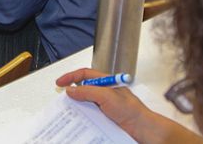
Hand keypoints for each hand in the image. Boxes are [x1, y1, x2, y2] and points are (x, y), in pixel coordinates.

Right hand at [56, 69, 199, 143]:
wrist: (142, 129)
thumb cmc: (132, 110)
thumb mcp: (107, 96)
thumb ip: (88, 91)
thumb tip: (71, 90)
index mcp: (106, 82)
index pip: (85, 74)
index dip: (71, 77)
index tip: (60, 83)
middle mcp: (105, 93)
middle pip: (83, 89)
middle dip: (71, 93)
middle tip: (61, 99)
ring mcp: (104, 107)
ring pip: (85, 104)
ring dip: (76, 107)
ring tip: (68, 112)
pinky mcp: (105, 119)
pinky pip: (89, 117)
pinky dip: (82, 118)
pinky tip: (78, 122)